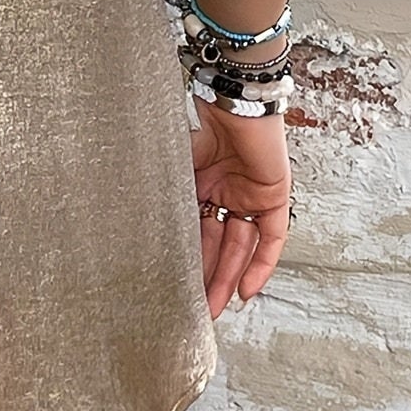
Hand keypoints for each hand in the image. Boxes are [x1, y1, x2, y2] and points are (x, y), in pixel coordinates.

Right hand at [190, 95, 291, 317]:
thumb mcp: (177, 164)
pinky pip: (271, 238)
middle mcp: (227, 192)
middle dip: (208, 276)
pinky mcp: (275, 197)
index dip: (189, 256)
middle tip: (198, 307)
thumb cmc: (203, 123)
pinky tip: (247, 288)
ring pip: (241, 246)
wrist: (234, 103)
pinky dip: (261, 264)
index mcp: (202, 182)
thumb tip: (135, 219)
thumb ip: (168, 191)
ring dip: (230, 277)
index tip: (176, 283)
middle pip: (218, 243)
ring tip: (217, 306)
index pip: (196, 229)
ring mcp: (251, 195)